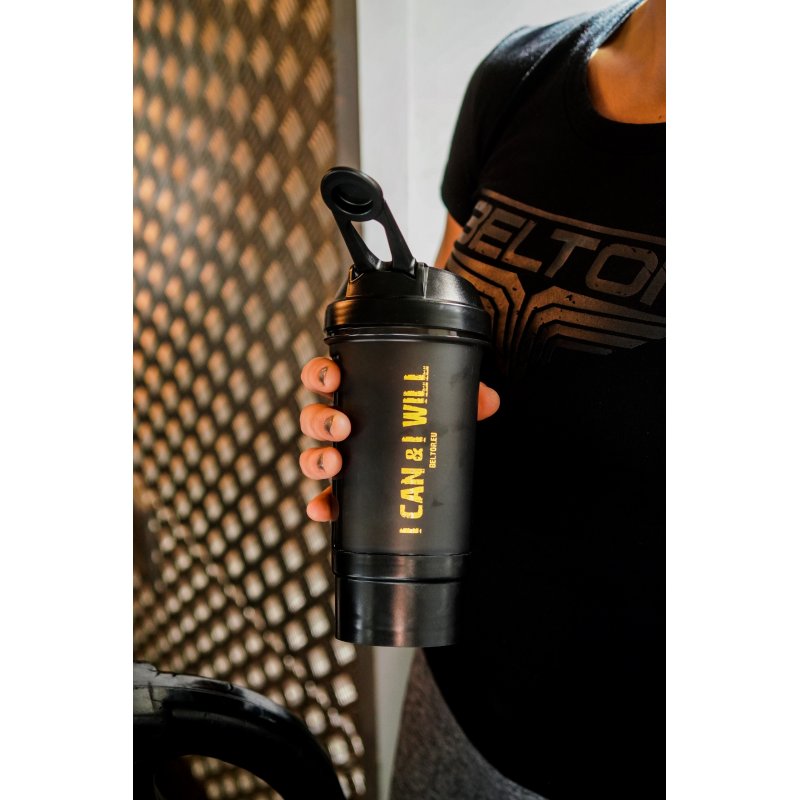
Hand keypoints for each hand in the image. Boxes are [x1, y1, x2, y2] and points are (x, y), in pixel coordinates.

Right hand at [298, 356, 499, 521]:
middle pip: (314, 418)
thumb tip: (489, 400)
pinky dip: (320, 505)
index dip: (321, 374)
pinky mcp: (349, 491)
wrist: (439, 458)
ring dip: (315, 459)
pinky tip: (321, 509)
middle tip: (343, 425)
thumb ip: (467, 394)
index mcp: (360, 394)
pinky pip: (326, 499)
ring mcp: (343, 458)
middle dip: (321, 420)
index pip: (327, 377)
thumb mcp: (448, 403)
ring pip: (313, 456)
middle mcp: (345, 425)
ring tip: (335, 462)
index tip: (333, 377)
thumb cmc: (430, 421)